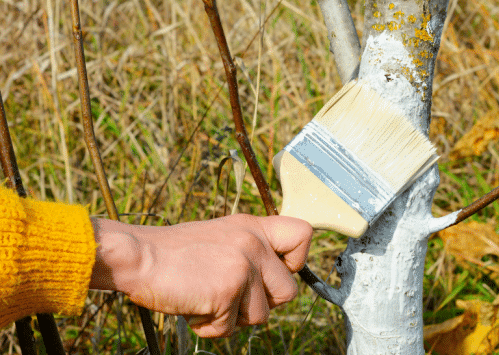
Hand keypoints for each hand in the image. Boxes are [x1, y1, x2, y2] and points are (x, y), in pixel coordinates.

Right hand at [90, 214, 312, 337]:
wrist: (138, 256)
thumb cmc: (173, 252)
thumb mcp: (222, 236)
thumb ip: (251, 250)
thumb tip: (274, 279)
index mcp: (254, 227)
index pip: (303, 235)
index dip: (296, 262)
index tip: (275, 272)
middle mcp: (254, 244)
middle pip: (287, 292)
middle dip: (260, 304)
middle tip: (229, 296)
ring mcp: (243, 268)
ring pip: (260, 316)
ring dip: (231, 317)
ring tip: (204, 297)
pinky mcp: (227, 292)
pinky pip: (229, 328)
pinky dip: (209, 326)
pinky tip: (193, 305)